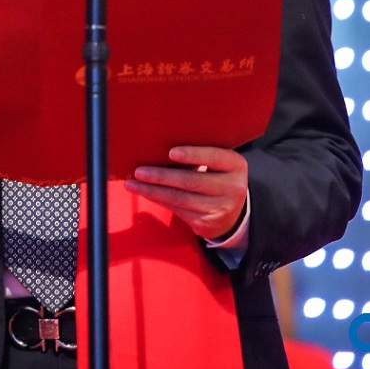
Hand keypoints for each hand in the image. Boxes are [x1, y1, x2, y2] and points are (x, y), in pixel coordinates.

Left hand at [126, 146, 247, 241]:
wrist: (234, 213)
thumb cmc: (219, 177)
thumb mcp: (220, 164)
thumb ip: (202, 154)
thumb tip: (162, 146)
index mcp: (236, 166)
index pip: (214, 158)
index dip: (193, 155)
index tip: (171, 152)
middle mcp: (232, 188)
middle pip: (192, 181)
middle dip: (162, 176)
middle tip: (139, 171)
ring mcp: (219, 208)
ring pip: (180, 198)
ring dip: (152, 191)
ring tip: (133, 183)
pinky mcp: (206, 223)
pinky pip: (177, 210)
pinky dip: (158, 200)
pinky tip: (145, 193)